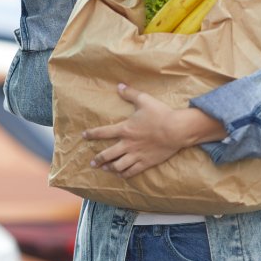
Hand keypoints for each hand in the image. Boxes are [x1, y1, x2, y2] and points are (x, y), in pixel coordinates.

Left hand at [85, 83, 225, 178]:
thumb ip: (130, 93)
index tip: (84, 135)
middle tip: (92, 163)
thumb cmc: (160, 114)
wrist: (177, 130)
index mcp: (125, 129)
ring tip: (105, 169)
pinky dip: (125, 174)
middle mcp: (127, 144)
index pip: (103, 132)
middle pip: (107, 154)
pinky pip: (132, 171)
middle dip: (98, 159)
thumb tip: (119, 86)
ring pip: (118, 166)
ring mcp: (136, 155)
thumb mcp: (144, 100)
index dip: (91, 134)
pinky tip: (121, 175)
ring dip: (109, 168)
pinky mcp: (146, 162)